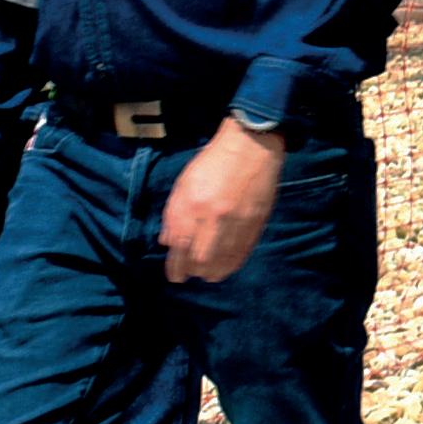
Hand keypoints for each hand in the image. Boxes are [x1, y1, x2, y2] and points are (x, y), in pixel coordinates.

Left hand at [160, 121, 286, 288]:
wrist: (250, 147)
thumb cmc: (212, 162)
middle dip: (193, 272)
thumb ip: (173, 214)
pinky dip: (231, 265)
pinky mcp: (255, 224)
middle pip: (201, 260)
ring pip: (223, 262)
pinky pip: (241, 254)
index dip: (175, 268)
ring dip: (212, 273)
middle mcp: (213, 217)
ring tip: (207, 274)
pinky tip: (225, 267)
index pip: (179, 247)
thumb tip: (167, 242)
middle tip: (190, 274)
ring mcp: (237, 222)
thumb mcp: (184, 183)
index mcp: (192, 205)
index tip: (175, 276)